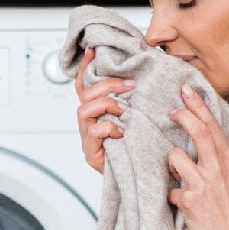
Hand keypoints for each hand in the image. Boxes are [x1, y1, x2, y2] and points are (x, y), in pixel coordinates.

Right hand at [73, 48, 133, 172]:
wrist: (139, 178)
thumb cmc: (138, 148)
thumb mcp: (138, 119)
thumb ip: (135, 100)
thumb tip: (144, 76)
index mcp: (97, 113)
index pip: (85, 86)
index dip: (86, 67)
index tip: (92, 50)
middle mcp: (89, 123)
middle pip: (85, 95)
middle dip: (107, 86)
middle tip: (130, 86)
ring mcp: (88, 138)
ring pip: (84, 110)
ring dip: (107, 104)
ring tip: (125, 110)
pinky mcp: (91, 153)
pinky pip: (94, 132)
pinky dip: (109, 128)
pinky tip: (122, 132)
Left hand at [166, 84, 228, 229]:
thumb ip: (217, 162)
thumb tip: (196, 147)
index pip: (213, 126)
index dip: (198, 106)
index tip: (187, 90)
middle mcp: (218, 168)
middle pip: (198, 131)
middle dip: (182, 115)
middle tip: (170, 110)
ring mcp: (205, 183)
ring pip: (175, 157)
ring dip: (171, 167)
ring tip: (179, 181)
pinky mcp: (192, 200)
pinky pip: (169, 189)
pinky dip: (170, 196)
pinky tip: (178, 205)